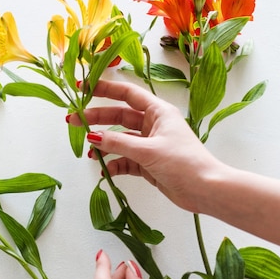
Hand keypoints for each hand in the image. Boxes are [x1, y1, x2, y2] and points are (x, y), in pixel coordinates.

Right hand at [67, 80, 222, 212]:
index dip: (105, 89)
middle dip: (96, 119)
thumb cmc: (184, 163)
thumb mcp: (148, 150)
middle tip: (73, 122)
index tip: (83, 88)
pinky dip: (113, 163)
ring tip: (88, 152)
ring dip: (103, 145)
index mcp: (158, 112)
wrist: (206, 190)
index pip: (127, 94)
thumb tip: (92, 138)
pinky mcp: (148, 163)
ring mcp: (150, 144)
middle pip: (118, 116)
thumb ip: (118, 143)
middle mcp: (153, 125)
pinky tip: (104, 169)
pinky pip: (124, 159)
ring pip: (120, 140)